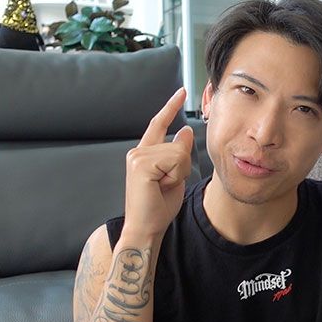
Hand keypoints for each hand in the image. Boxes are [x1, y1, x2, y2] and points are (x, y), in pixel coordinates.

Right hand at [123, 88, 193, 238]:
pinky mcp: (140, 164)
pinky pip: (175, 160)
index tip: (181, 92)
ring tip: (162, 187)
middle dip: (183, 168)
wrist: (145, 229)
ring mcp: (137, 157)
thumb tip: (185, 131)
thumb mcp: (175, 177)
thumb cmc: (158, 208)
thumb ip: (179, 155)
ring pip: (179, 153)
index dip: (171, 107)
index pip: (159, 124)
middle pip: (180, 145)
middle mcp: (138, 152)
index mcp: (145, 154)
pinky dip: (175, 176)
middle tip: (167, 186)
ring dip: (179, 174)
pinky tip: (160, 186)